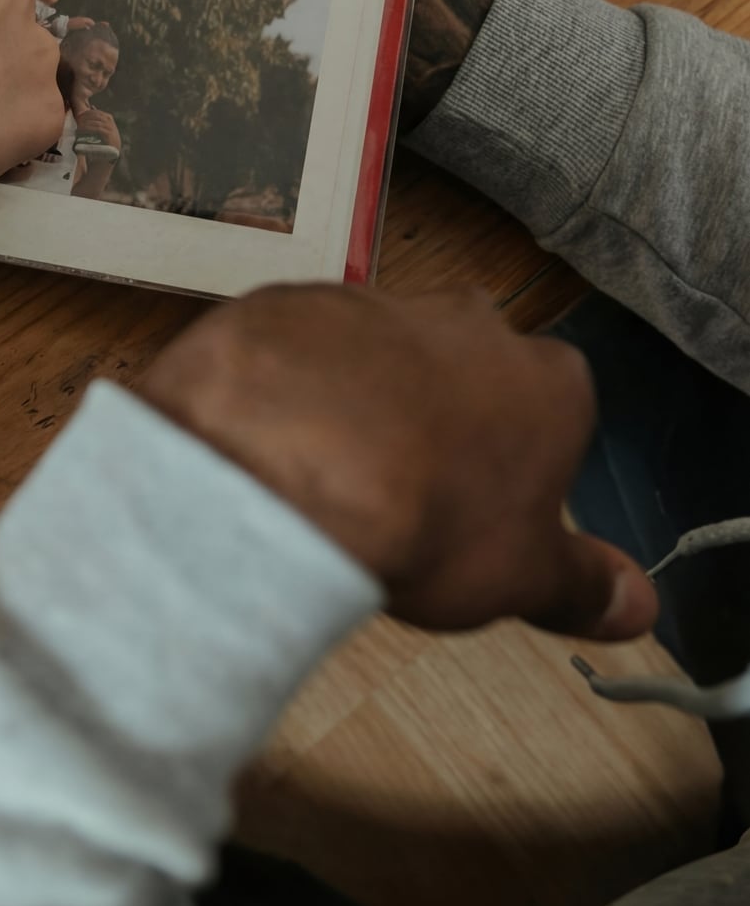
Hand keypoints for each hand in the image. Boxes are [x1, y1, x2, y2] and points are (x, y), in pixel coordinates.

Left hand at [139, 285, 657, 640]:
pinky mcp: (288, 301)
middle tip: (402, 487)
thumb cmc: (427, 518)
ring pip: (376, 351)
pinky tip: (270, 434)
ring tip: (325, 470)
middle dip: (437, 414)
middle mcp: (466, 321)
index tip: (477, 508)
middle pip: (462, 367)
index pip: (550, 413)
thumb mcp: (525, 578)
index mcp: (548, 380)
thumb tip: (636, 604)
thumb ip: (585, 586)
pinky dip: (285, 383)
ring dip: (356, 397)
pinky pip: (295, 345)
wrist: (286, 461)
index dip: (513, 463)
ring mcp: (373, 302)